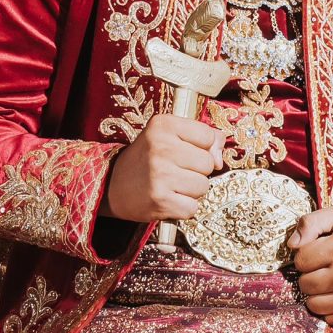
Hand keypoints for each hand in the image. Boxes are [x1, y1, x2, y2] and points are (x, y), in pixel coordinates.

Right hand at [105, 114, 226, 221]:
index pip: (208, 136)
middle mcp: (160, 147)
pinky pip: (192, 207)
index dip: (202, 148)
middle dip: (197, 171)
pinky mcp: (160, 200)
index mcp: (163, 125)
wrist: (112, 186)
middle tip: (175, 171)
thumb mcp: (169, 135)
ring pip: (203, 186)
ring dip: (191, 190)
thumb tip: (220, 159)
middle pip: (208, 164)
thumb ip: (204, 137)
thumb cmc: (147, 159)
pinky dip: (183, 208)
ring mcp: (160, 174)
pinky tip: (168, 199)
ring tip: (171, 185)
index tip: (184, 151)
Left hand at [288, 206, 332, 325]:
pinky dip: (331, 309)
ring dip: (318, 295)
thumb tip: (292, 244)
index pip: (300, 260)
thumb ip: (312, 222)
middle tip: (325, 270)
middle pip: (304, 284)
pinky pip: (328, 319)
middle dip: (311, 276)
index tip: (320, 255)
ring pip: (313, 305)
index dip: (307, 256)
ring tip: (332, 284)